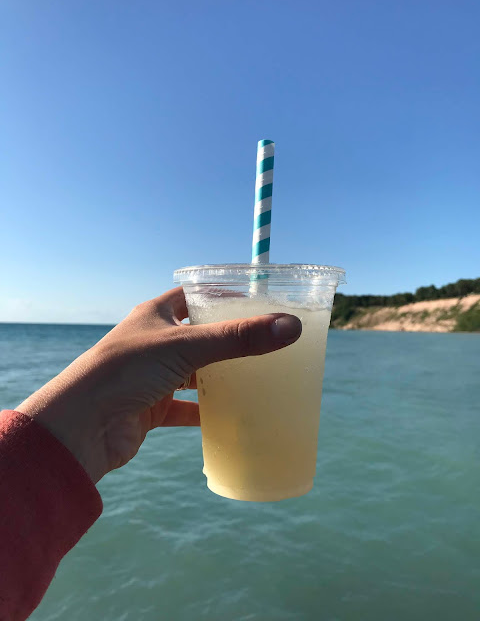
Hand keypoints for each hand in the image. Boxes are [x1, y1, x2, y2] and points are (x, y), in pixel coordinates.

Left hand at [16, 287, 301, 482]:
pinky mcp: (151, 408)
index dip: (221, 296)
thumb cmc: (127, 371)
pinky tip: (232, 417)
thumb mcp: (187, 347)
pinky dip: (206, 412)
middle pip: (199, 336)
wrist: (81, 427)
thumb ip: (239, 339)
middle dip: (228, 341)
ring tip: (257, 379)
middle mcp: (153, 342)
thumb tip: (292, 327)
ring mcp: (152, 376)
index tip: (255, 302)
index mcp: (156, 315)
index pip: (194, 296)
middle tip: (266, 344)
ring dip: (219, 378)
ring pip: (194, 373)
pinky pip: (186, 408)